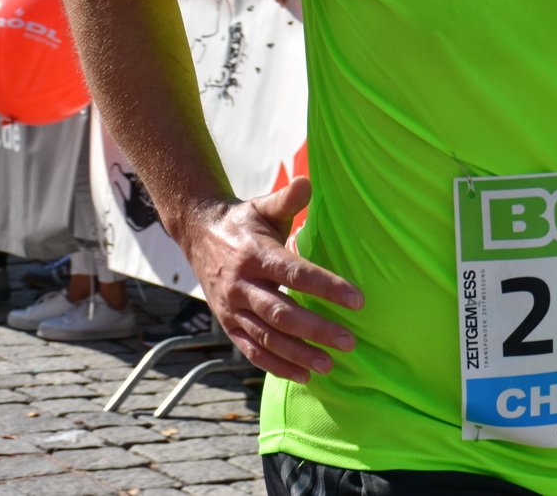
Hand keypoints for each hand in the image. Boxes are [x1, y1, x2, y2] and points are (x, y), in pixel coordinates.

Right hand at [174, 176, 362, 382]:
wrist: (197, 235)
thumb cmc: (243, 221)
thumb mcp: (263, 206)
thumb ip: (288, 198)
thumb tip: (307, 181)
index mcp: (256, 256)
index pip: (296, 274)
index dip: (327, 288)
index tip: (358, 300)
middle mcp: (242, 285)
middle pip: (282, 313)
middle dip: (316, 329)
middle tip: (349, 341)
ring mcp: (232, 308)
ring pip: (267, 337)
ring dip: (298, 354)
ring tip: (329, 364)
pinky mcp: (228, 324)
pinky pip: (252, 349)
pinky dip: (276, 365)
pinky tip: (303, 374)